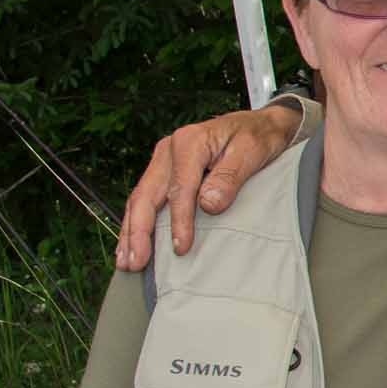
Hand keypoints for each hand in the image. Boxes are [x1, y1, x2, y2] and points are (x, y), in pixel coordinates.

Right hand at [115, 104, 300, 269]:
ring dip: (131, 231)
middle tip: (136, 263)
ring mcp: (164, 160)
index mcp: (189, 142)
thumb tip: (208, 205)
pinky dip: (136, 222)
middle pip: (147, 195)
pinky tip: (131, 243)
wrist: (259, 125)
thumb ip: (230, 177)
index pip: (179, 189)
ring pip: (140, 199)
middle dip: (139, 231)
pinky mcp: (165, 170)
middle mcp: (169, 150)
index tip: (180, 247)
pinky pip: (146, 198)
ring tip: (127, 261)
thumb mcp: (252, 152)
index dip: (179, 220)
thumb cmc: (257, 137)